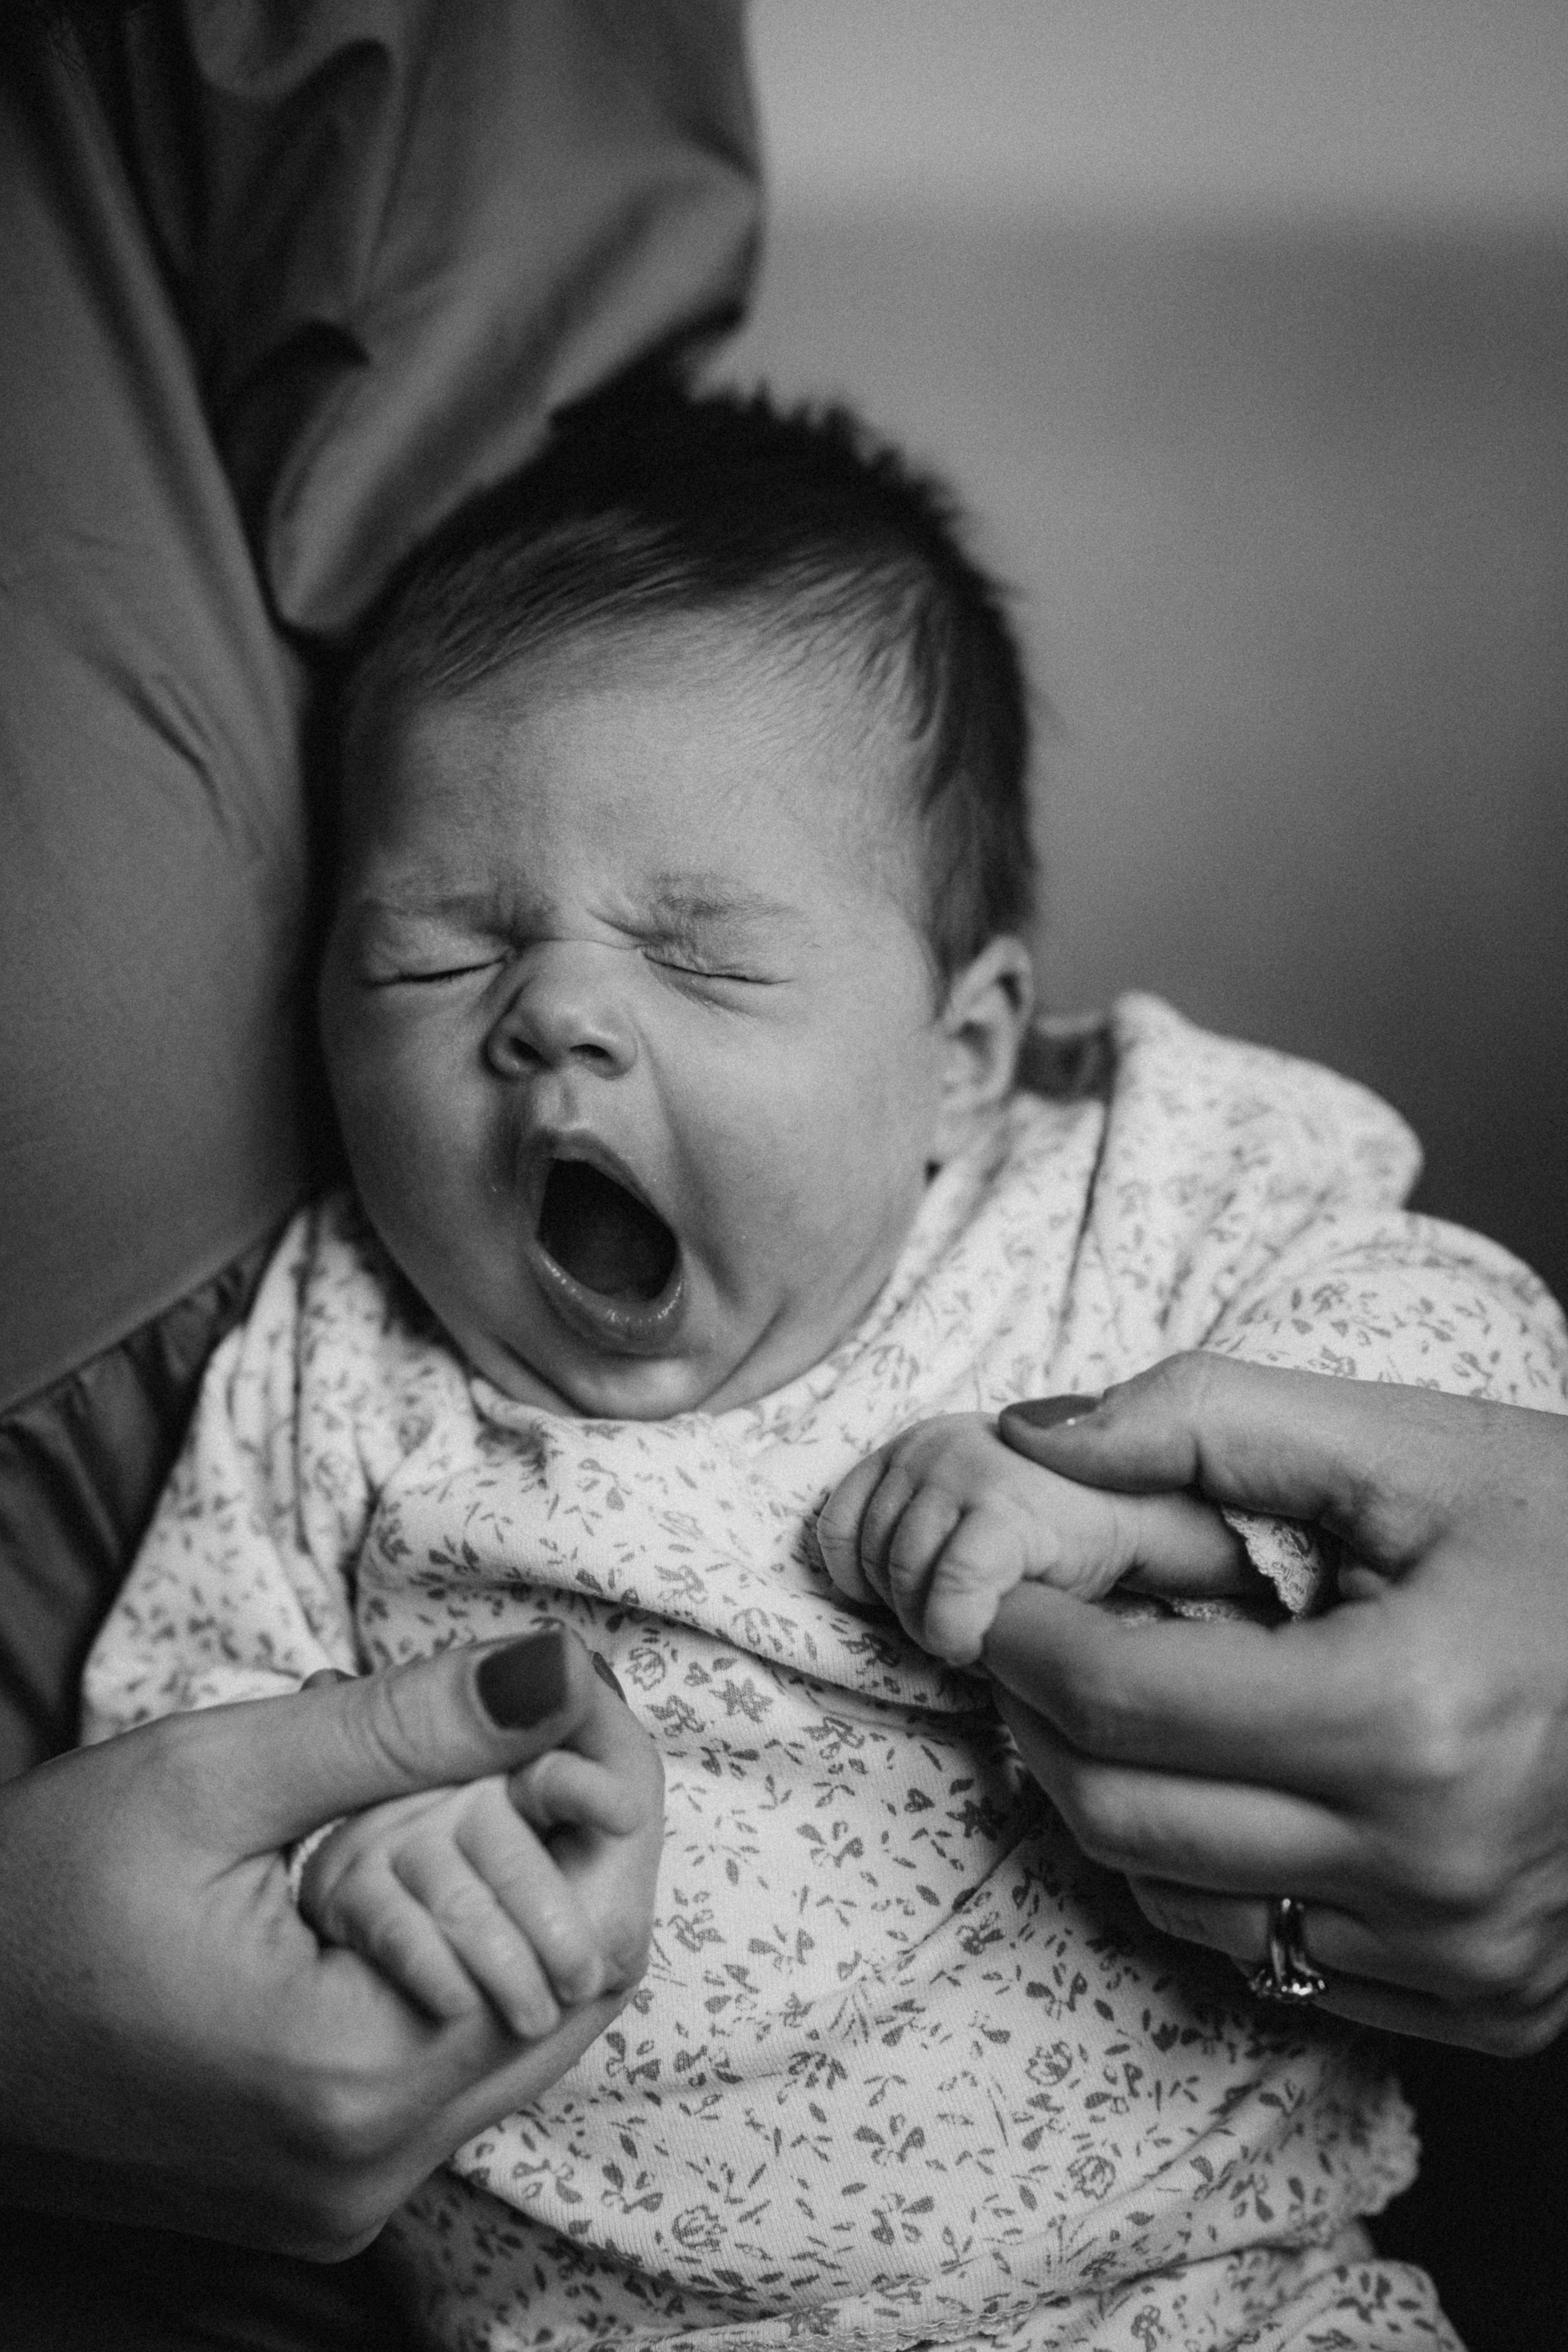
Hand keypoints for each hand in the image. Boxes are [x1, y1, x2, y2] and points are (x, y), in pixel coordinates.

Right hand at [0, 1628, 662, 2253]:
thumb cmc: (29, 1900)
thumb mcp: (213, 1777)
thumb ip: (405, 1727)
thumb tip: (560, 1673)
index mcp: (349, 2078)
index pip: (583, 1938)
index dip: (602, 1796)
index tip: (575, 1691)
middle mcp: (366, 2169)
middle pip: (572, 1993)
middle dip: (574, 1842)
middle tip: (531, 1725)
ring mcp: (344, 2196)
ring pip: (522, 2028)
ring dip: (516, 1896)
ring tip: (455, 1784)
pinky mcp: (319, 2189)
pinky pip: (452, 2064)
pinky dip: (460, 1953)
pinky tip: (403, 1867)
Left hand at [816, 1410, 1245, 1663]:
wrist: (1149, 1517)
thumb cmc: (1054, 1539)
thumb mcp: (964, 1522)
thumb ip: (914, 1538)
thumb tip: (859, 1605)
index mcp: (916, 1444)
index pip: (839, 1529)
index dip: (866, 1586)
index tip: (916, 1607)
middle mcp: (930, 1443)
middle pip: (870, 1560)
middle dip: (908, 1613)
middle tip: (963, 1627)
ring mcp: (964, 1469)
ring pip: (902, 1580)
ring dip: (934, 1628)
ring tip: (982, 1629)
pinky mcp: (1004, 1509)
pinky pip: (950, 1593)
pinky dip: (956, 1632)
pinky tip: (981, 1642)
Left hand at [985, 1356, 1567, 2052]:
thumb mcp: (1409, 1446)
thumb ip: (1207, 1417)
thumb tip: (1032, 1437)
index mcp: (1410, 1720)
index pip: (1121, 1702)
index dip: (1025, 1641)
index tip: (999, 1593)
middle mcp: (1435, 1870)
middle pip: (1125, 1818)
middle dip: (1044, 1722)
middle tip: (1037, 1645)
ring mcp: (1467, 1958)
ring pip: (1182, 1903)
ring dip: (1119, 1802)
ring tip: (1138, 1703)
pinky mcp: (1489, 2004)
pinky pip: (1280, 1961)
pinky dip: (1223, 1874)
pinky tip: (1247, 1781)